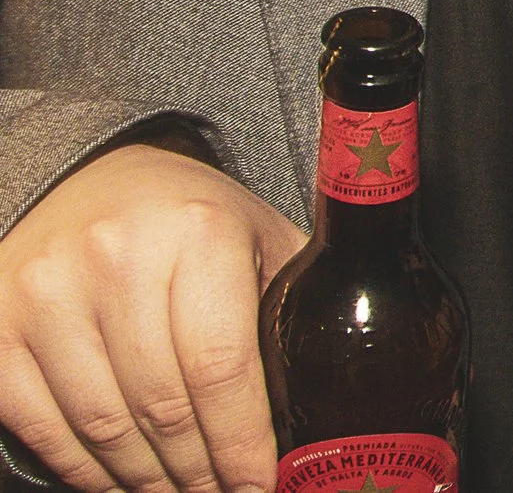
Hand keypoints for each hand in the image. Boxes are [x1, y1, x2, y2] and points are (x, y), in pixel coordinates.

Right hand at [0, 144, 306, 492]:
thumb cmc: (194, 221)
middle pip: (163, 406)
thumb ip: (296, 301)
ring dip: (147, 477)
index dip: (242, 441)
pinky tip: (121, 478)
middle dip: (201, 470)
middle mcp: (116, 257)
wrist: (94, 180)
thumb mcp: (261, 236)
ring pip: (102, 424)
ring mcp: (47, 292)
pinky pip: (41, 424)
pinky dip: (83, 467)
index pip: (222, 367)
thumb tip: (340, 395)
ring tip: (181, 491)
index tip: (259, 482)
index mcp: (199, 231)